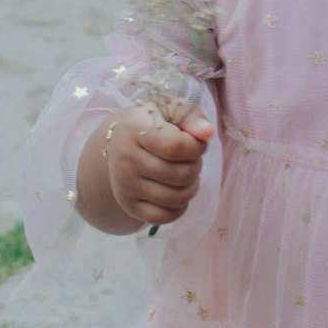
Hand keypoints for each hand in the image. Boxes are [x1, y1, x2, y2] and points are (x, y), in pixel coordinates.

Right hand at [104, 100, 213, 228]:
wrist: (120, 143)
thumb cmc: (153, 123)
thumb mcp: (170, 110)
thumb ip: (192, 116)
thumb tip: (208, 133)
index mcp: (135, 129)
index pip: (176, 147)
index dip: (196, 147)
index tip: (195, 142)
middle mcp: (126, 159)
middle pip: (181, 175)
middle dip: (195, 166)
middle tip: (190, 158)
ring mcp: (126, 185)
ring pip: (177, 198)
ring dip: (191, 186)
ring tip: (186, 174)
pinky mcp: (129, 206)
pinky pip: (165, 217)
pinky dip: (179, 207)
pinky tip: (177, 191)